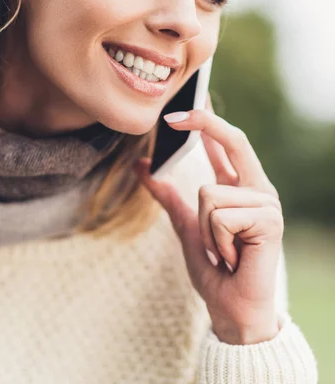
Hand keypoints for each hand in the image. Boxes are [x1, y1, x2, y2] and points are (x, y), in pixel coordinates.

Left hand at [134, 95, 282, 343]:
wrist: (232, 308)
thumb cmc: (215, 269)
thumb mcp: (185, 225)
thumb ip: (168, 196)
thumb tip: (141, 167)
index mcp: (241, 188)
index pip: (228, 143)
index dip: (210, 120)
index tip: (189, 102)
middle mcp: (257, 190)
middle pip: (234, 140)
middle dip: (206, 123)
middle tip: (173, 116)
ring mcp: (266, 203)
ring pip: (209, 192)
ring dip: (205, 229)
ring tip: (225, 250)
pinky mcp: (269, 219)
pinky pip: (219, 215)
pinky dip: (217, 241)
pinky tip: (234, 257)